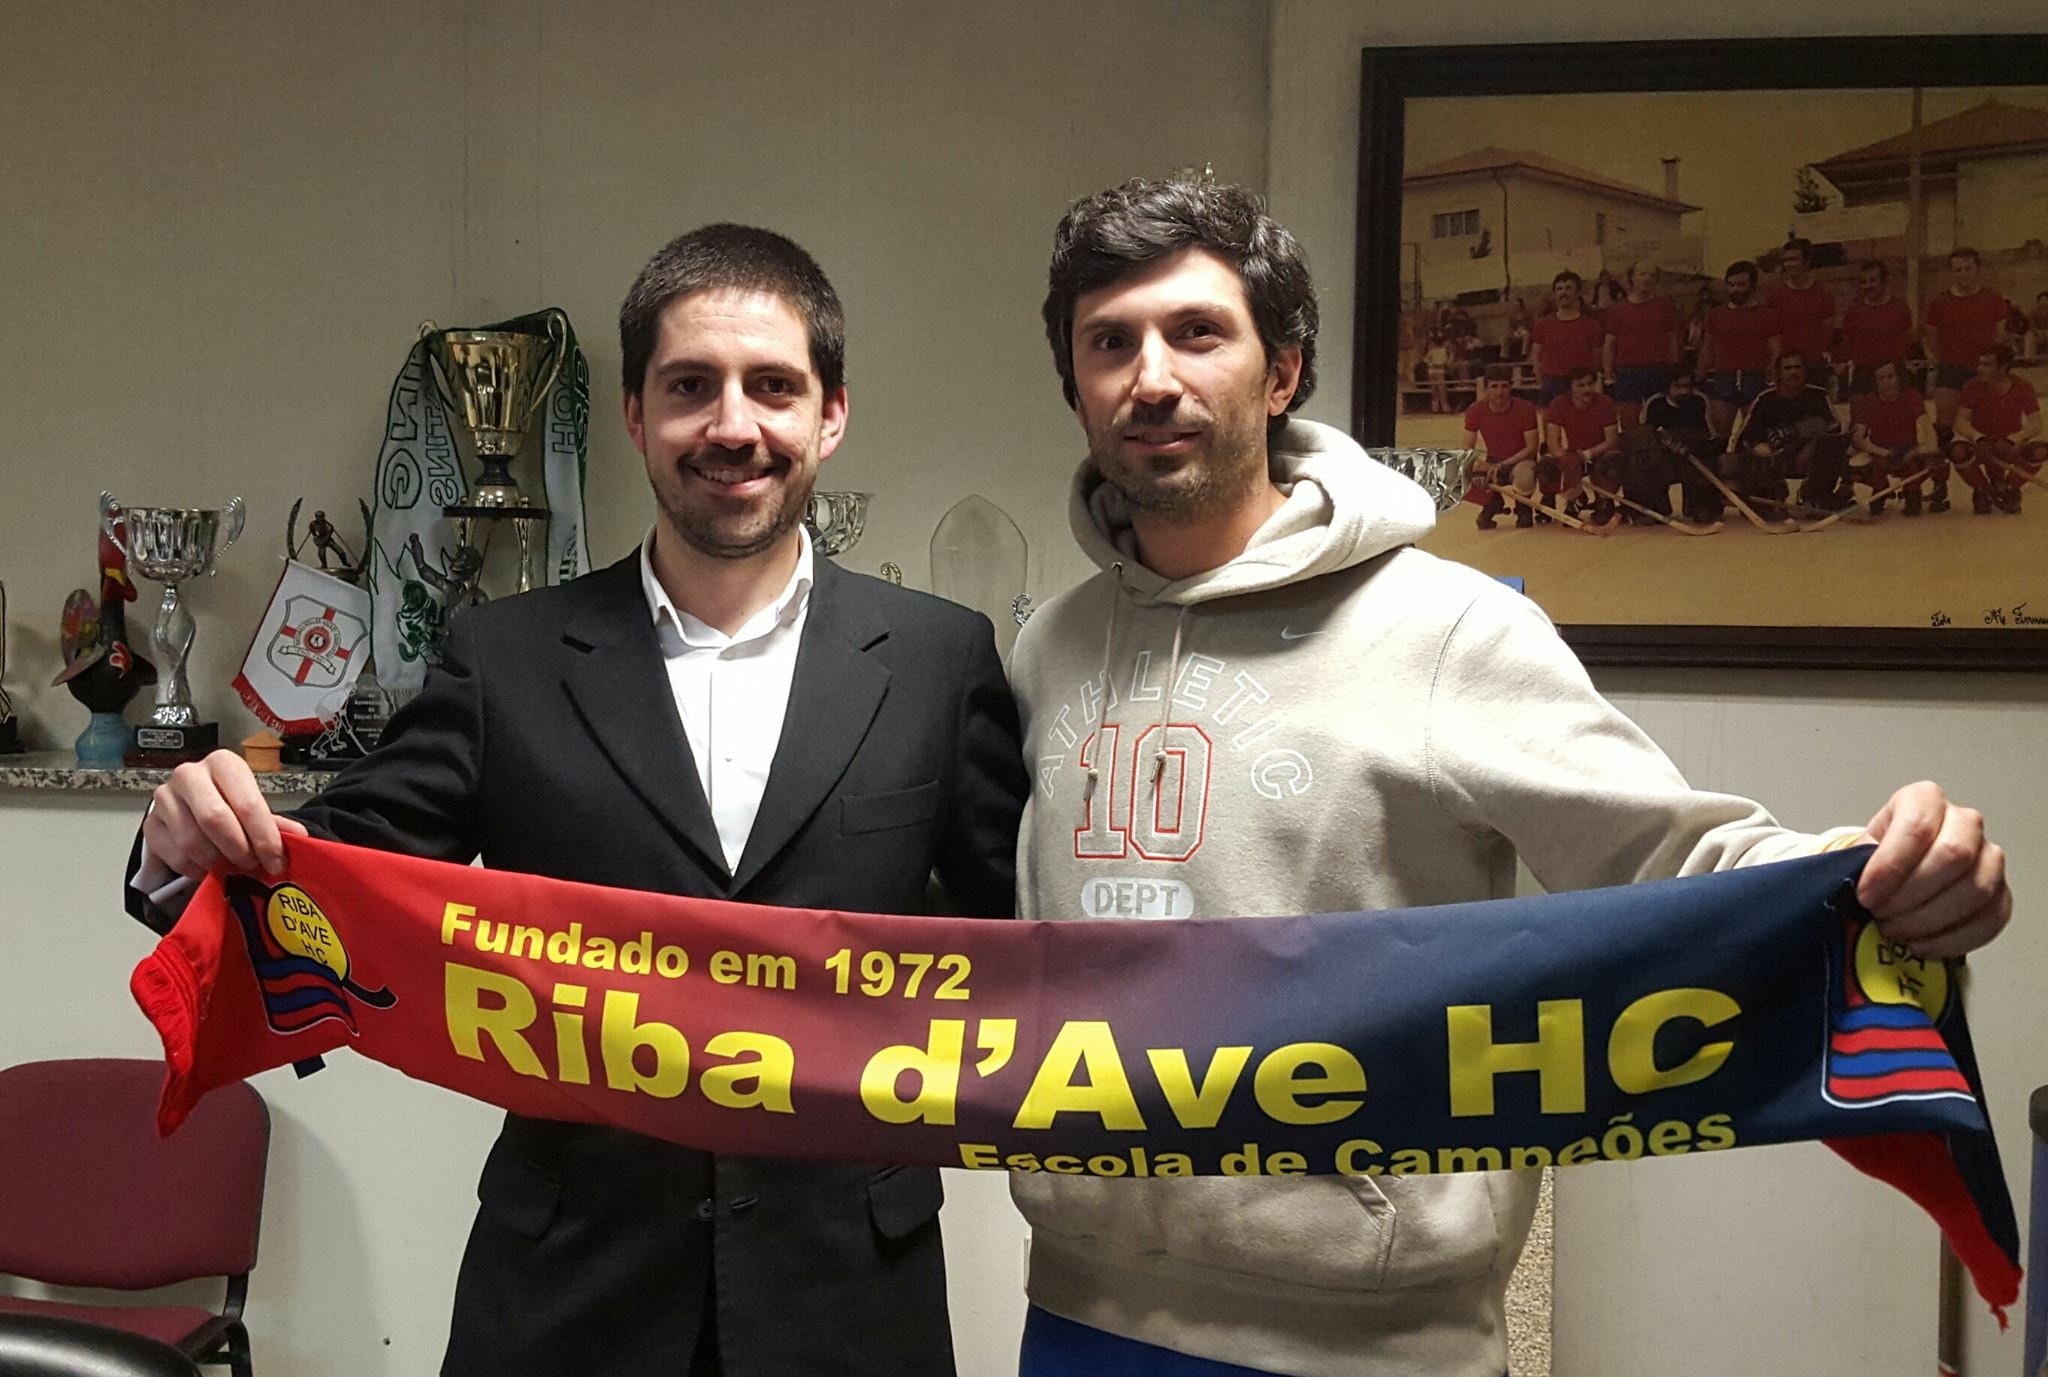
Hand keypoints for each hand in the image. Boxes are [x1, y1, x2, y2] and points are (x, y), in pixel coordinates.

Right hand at [144, 749, 307, 879]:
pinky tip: (207, 868)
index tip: (275, 861)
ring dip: (216, 861)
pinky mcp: (150, 823)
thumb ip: (275, 823)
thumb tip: (300, 838)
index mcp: (223, 764)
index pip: (247, 803)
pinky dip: (194, 869)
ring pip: (192, 841)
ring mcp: (165, 798)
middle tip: (250, 864)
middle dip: (238, 849)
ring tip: (230, 866)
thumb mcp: (253, 806)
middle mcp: (189, 775)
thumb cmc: (228, 802)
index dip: (264, 837)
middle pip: (215, 819)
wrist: (191, 802)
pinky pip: (173, 855)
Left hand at [1853, 781, 2009, 958]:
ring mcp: (1988, 857)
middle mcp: (1964, 822)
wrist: (1894, 874)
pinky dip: (1952, 939)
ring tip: (1895, 930)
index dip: (1891, 865)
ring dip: (1929, 919)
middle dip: (1911, 894)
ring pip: (1975, 889)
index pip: (1917, 826)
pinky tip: (1920, 944)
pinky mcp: (2000, 893)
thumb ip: (1855, 862)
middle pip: (1953, 855)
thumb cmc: (1876, 859)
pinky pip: (1989, 919)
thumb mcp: (1856, 850)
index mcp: (1924, 800)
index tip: (1866, 895)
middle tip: (1881, 915)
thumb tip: (1848, 884)